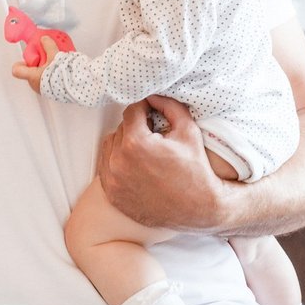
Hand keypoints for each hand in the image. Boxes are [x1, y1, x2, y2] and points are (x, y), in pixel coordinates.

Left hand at [11, 35, 57, 92]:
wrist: (75, 86)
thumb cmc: (62, 73)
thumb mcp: (54, 55)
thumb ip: (48, 45)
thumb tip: (44, 39)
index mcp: (32, 76)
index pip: (17, 70)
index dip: (20, 62)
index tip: (29, 57)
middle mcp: (35, 85)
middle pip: (30, 72)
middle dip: (38, 64)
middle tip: (46, 58)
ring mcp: (43, 91)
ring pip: (40, 78)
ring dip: (46, 71)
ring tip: (56, 64)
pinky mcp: (53, 94)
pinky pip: (49, 83)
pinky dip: (53, 77)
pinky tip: (61, 72)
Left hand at [97, 95, 226, 231]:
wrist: (198, 209)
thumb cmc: (195, 169)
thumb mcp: (188, 130)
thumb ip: (169, 105)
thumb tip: (153, 95)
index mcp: (135, 144)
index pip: (131, 111)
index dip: (145, 108)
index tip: (153, 113)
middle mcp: (118, 162)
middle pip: (120, 128)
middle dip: (136, 127)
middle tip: (154, 135)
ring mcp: (112, 180)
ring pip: (110, 146)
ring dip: (124, 143)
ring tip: (145, 150)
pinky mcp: (112, 194)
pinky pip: (106, 167)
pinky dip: (118, 162)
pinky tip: (137, 165)